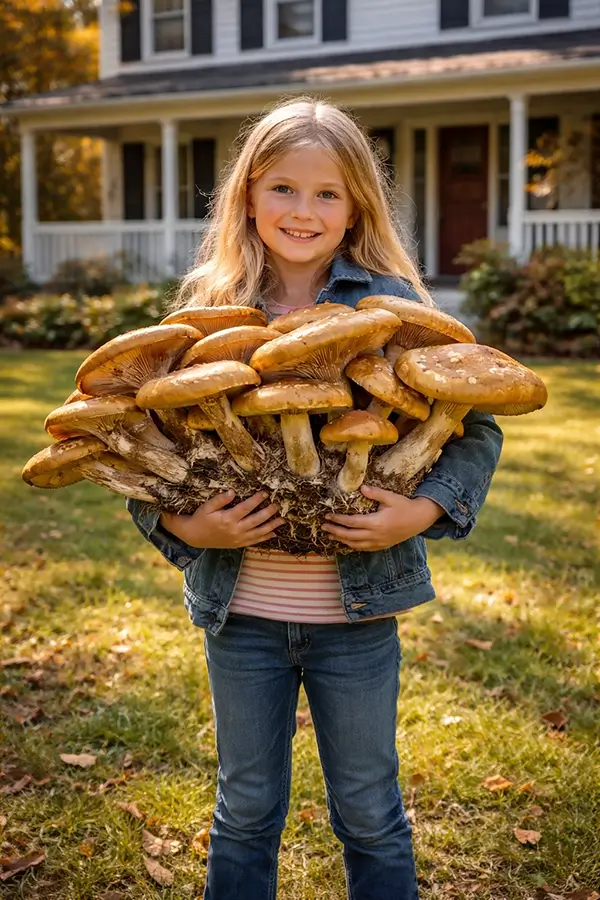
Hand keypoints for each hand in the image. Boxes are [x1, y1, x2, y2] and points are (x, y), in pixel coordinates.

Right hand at [160, 491, 284, 548]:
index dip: (256, 500)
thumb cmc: (201, 518)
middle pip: (256, 521)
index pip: (246, 508)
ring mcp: (238, 538)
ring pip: (258, 533)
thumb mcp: (207, 507)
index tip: (265, 493)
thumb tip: (232, 492)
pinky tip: (273, 534)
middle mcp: (235, 530)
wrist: (195, 536)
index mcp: (228, 519)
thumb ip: (220, 499)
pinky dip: (264, 538)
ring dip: (271, 526)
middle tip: (277, 506)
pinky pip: (254, 541)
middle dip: (268, 513)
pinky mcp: (238, 544)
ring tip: (282, 520)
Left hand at [321, 484, 443, 550]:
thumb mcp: (390, 497)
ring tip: (331, 536)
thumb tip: (361, 488)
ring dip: (342, 540)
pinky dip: (353, 546)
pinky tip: (346, 542)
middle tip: (324, 527)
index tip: (328, 516)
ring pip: (355, 545)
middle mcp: (376, 535)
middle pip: (350, 536)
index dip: (338, 520)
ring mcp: (379, 542)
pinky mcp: (382, 545)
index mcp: (376, 522)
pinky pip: (364, 548)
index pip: (352, 522)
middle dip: (335, 532)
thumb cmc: (405, 506)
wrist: (420, 519)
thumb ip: (375, 493)